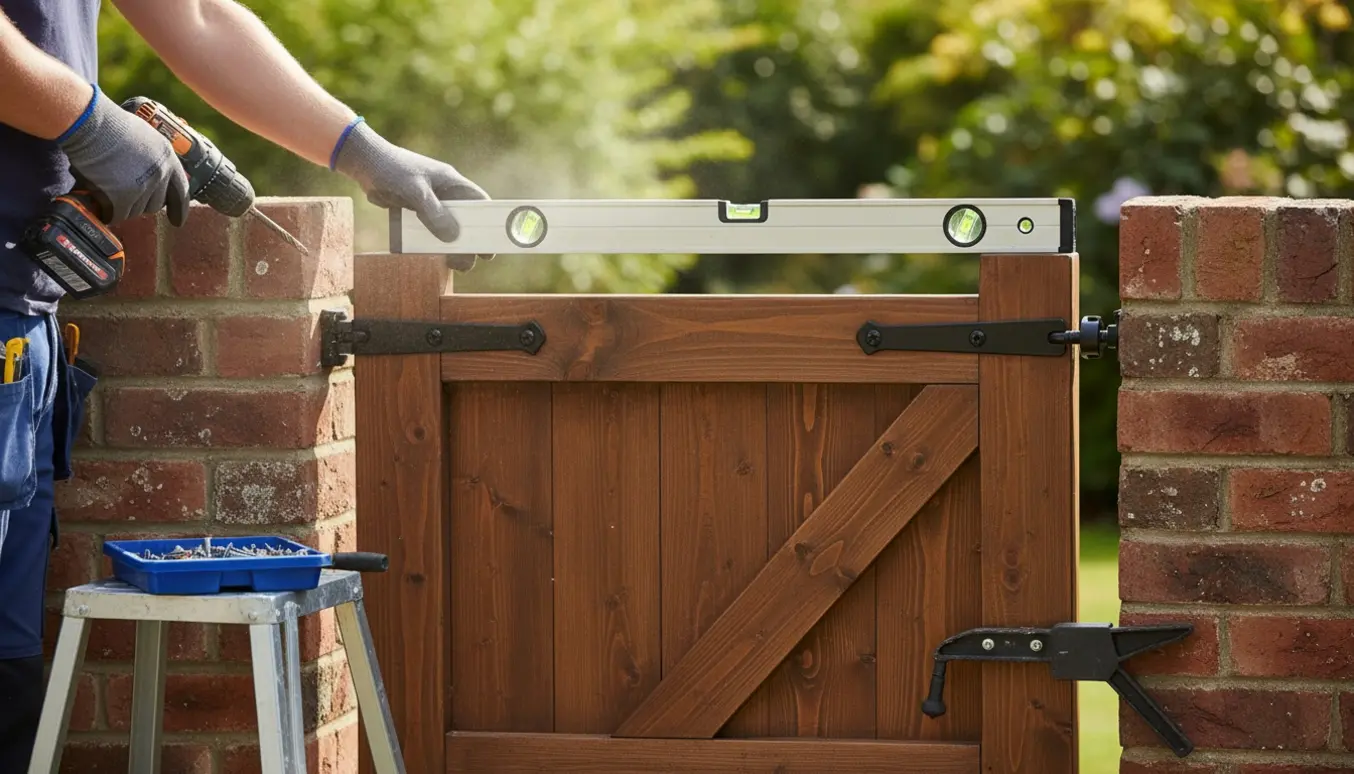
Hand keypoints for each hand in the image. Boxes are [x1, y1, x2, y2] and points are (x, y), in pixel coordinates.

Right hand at [57, 86, 190, 226]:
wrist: (90, 124)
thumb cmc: (109, 124)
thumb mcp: (144, 137)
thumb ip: (151, 157)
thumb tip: (146, 172)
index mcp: (168, 158)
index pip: (181, 191)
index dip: (179, 209)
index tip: (177, 221)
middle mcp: (159, 174)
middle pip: (155, 205)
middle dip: (141, 204)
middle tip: (124, 197)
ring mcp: (142, 187)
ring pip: (135, 211)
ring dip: (122, 206)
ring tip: (106, 189)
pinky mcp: (122, 198)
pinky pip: (117, 215)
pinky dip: (107, 211)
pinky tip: (100, 203)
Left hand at [332, 120, 489, 245]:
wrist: (363, 162)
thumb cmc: (391, 169)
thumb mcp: (415, 192)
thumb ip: (434, 213)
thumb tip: (453, 238)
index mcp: (452, 183)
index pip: (480, 203)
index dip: (490, 222)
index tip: (495, 241)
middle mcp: (445, 194)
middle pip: (465, 220)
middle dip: (470, 241)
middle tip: (472, 260)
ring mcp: (430, 202)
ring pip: (447, 227)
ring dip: (451, 245)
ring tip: (453, 264)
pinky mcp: (416, 210)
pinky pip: (429, 229)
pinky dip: (433, 242)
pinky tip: (434, 256)